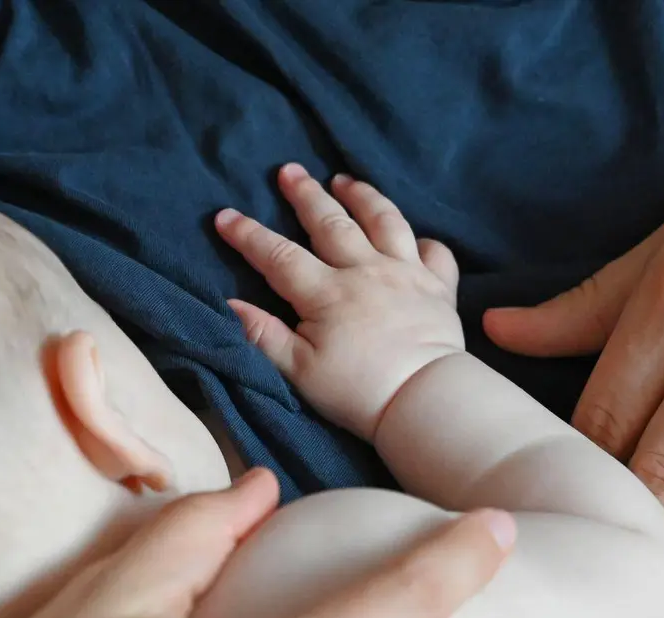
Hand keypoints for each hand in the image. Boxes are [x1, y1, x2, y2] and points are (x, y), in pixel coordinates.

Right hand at [215, 163, 462, 440]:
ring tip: (345, 181)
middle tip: (289, 170)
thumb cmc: (358, 392)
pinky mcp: (439, 287)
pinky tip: (414, 238)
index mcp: (327, 293)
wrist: (424, 401)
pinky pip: (435, 252)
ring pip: (383, 220)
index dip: (248, 235)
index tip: (224, 216)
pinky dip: (424, 241)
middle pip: (330, 222)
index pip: (278, 255)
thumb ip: (264, 335)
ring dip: (362, 196)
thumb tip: (230, 303)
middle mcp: (365, 270)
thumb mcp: (300, 371)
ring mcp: (406, 273)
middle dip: (305, 194)